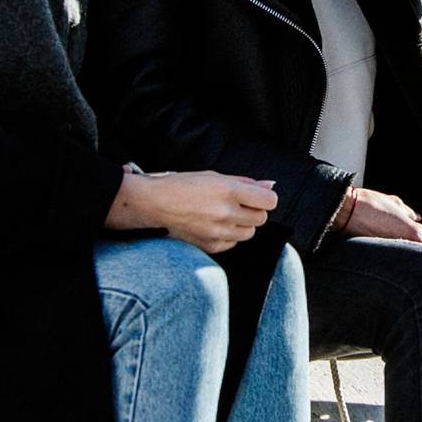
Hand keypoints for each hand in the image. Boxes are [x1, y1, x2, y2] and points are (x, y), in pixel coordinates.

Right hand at [106, 170, 278, 254]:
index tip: (257, 197)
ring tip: (224, 215)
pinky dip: (229, 236)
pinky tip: (214, 226)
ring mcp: (218, 231)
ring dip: (242, 224)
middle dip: (253, 211)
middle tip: (237, 205)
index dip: (265, 198)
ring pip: (249, 233)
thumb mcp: (214, 176)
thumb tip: (270, 185)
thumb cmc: (181, 186)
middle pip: (261, 218)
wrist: (152, 204)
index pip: (269, 201)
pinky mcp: (210, 246)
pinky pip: (233, 243)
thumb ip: (246, 182)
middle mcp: (225, 212)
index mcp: (228, 190)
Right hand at [341, 188, 421, 251]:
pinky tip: (396, 243)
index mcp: (412, 232)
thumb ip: (408, 212)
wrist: (344, 212)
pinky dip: (400, 250)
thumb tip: (414, 216)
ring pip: (410, 253)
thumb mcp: (395, 203)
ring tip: (410, 241)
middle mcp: (404, 245)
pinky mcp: (380, 255)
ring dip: (414, 249)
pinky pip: (396, 254)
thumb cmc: (368, 205)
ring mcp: (393, 251)